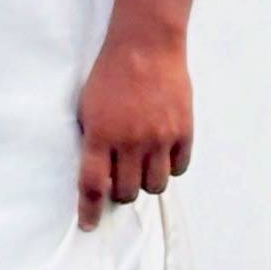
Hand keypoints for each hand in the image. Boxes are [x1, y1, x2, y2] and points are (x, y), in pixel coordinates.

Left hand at [76, 33, 192, 230]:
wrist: (146, 44)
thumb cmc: (111, 72)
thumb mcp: (88, 105)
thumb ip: (93, 140)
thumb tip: (97, 174)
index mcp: (101, 133)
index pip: (92, 184)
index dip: (89, 210)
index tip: (88, 224)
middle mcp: (130, 140)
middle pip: (126, 192)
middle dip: (120, 191)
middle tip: (120, 176)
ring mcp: (159, 137)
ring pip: (154, 185)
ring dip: (146, 181)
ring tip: (142, 163)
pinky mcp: (182, 132)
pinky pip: (178, 168)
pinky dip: (170, 167)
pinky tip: (162, 153)